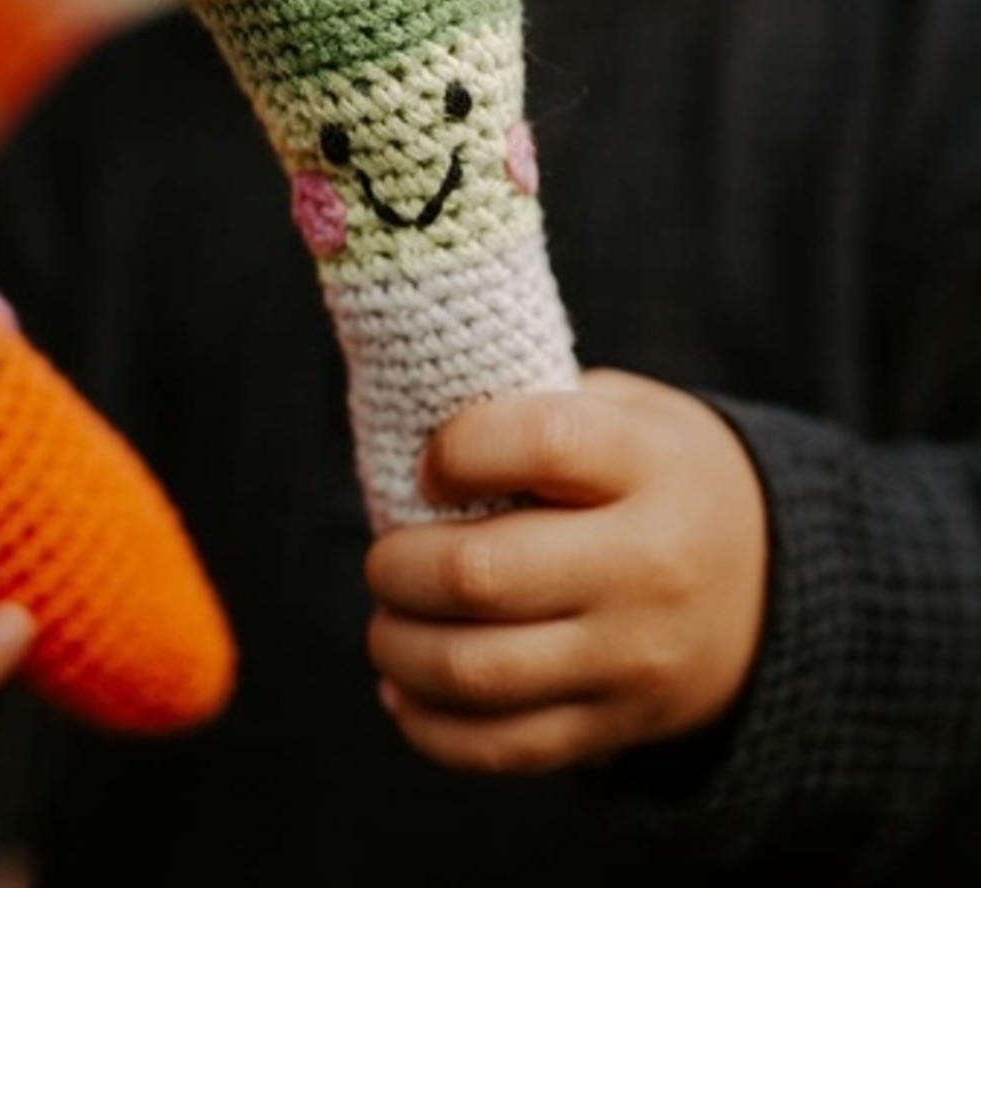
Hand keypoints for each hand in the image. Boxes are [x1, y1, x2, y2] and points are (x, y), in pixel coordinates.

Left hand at [365, 369, 768, 774]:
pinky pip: (500, 745)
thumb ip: (531, 410)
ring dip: (398, 647)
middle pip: (483, 573)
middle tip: (385, 560)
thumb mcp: (625, 412)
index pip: (541, 443)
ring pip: (477, 671)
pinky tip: (403, 689)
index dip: (459, 450)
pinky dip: (429, 725)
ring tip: (388, 623)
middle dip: (397, 567)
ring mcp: (632, 658)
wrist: (771, 582)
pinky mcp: (616, 726)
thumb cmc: (655, 477)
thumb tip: (411, 444)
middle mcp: (647, 565)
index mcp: (649, 465)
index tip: (430, 467)